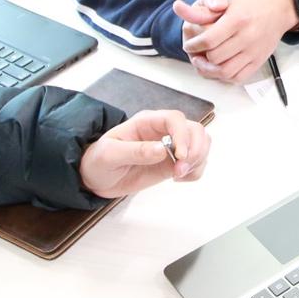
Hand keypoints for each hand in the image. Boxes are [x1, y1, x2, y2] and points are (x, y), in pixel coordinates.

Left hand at [78, 109, 211, 197]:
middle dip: (194, 150)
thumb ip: (135, 151)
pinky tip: (180, 179)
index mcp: (147, 122)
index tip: (180, 156)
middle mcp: (163, 131)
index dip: (183, 135)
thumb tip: (162, 149)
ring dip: (198, 160)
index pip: (175, 119)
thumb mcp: (110, 155)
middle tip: (179, 171)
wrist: (97, 179)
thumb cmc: (99, 161)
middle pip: (194, 129)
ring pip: (201, 144)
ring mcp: (171, 147)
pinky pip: (197, 162)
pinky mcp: (174, 163)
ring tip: (179, 176)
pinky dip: (196, 171)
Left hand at [180, 0, 296, 82]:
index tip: (190, 45)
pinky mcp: (259, 62)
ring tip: (204, 63)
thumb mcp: (224, 3)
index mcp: (237, 19)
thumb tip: (177, 7)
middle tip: (195, 54)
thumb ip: (200, 10)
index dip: (194, 45)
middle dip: (201, 57)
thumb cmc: (250, 7)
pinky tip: (219, 68)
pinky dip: (225, 77)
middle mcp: (247, 37)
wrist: (278, 12)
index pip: (209, 40)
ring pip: (225, 72)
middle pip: (215, 57)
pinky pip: (238, 78)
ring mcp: (254, 52)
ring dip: (210, 71)